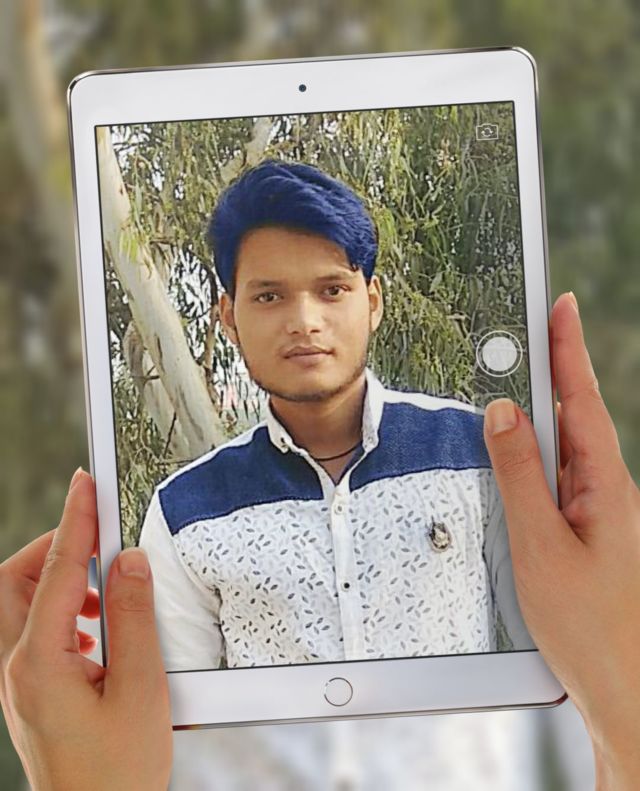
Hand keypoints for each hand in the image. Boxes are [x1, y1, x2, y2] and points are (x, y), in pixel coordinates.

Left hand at [0, 470, 171, 790]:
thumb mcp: (139, 690)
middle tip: (95, 536)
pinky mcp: (32, 693)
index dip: (76, 521)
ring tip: (105, 588)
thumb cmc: (117, 773)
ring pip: (21, 606)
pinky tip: (97, 629)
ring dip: (60, 581)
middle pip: (15, 582)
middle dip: (53, 548)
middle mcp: (17, 668)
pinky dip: (64, 612)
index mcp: (39, 663)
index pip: (58, 571)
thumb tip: (128, 561)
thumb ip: (132, 618)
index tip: (86, 484)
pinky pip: (34, 631)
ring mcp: (20, 683)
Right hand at [484, 292, 639, 789]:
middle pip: (574, 417)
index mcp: (604, 485)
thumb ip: (520, 474)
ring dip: (540, 419)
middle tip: (530, 335)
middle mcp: (607, 491)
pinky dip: (536, 461)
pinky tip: (518, 468)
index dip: (569, 349)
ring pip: (564, 451)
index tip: (561, 304)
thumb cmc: (589, 626)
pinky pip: (559, 481)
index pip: (581, 399)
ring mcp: (599, 513)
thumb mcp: (541, 543)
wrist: (623, 689)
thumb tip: (504, 415)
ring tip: (513, 394)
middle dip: (552, 372)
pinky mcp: (587, 533)